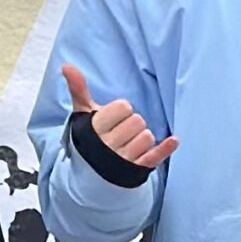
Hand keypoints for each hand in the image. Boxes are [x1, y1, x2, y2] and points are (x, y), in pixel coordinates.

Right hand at [62, 64, 177, 168]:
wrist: (89, 175)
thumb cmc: (88, 140)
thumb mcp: (82, 115)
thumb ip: (78, 90)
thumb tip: (66, 66)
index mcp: (95, 129)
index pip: (123, 107)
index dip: (121, 110)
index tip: (114, 118)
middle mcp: (108, 146)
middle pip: (138, 121)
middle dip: (133, 124)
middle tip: (122, 131)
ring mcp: (122, 160)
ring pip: (147, 137)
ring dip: (143, 138)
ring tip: (129, 143)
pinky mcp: (135, 171)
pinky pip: (154, 157)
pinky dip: (165, 148)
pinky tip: (173, 140)